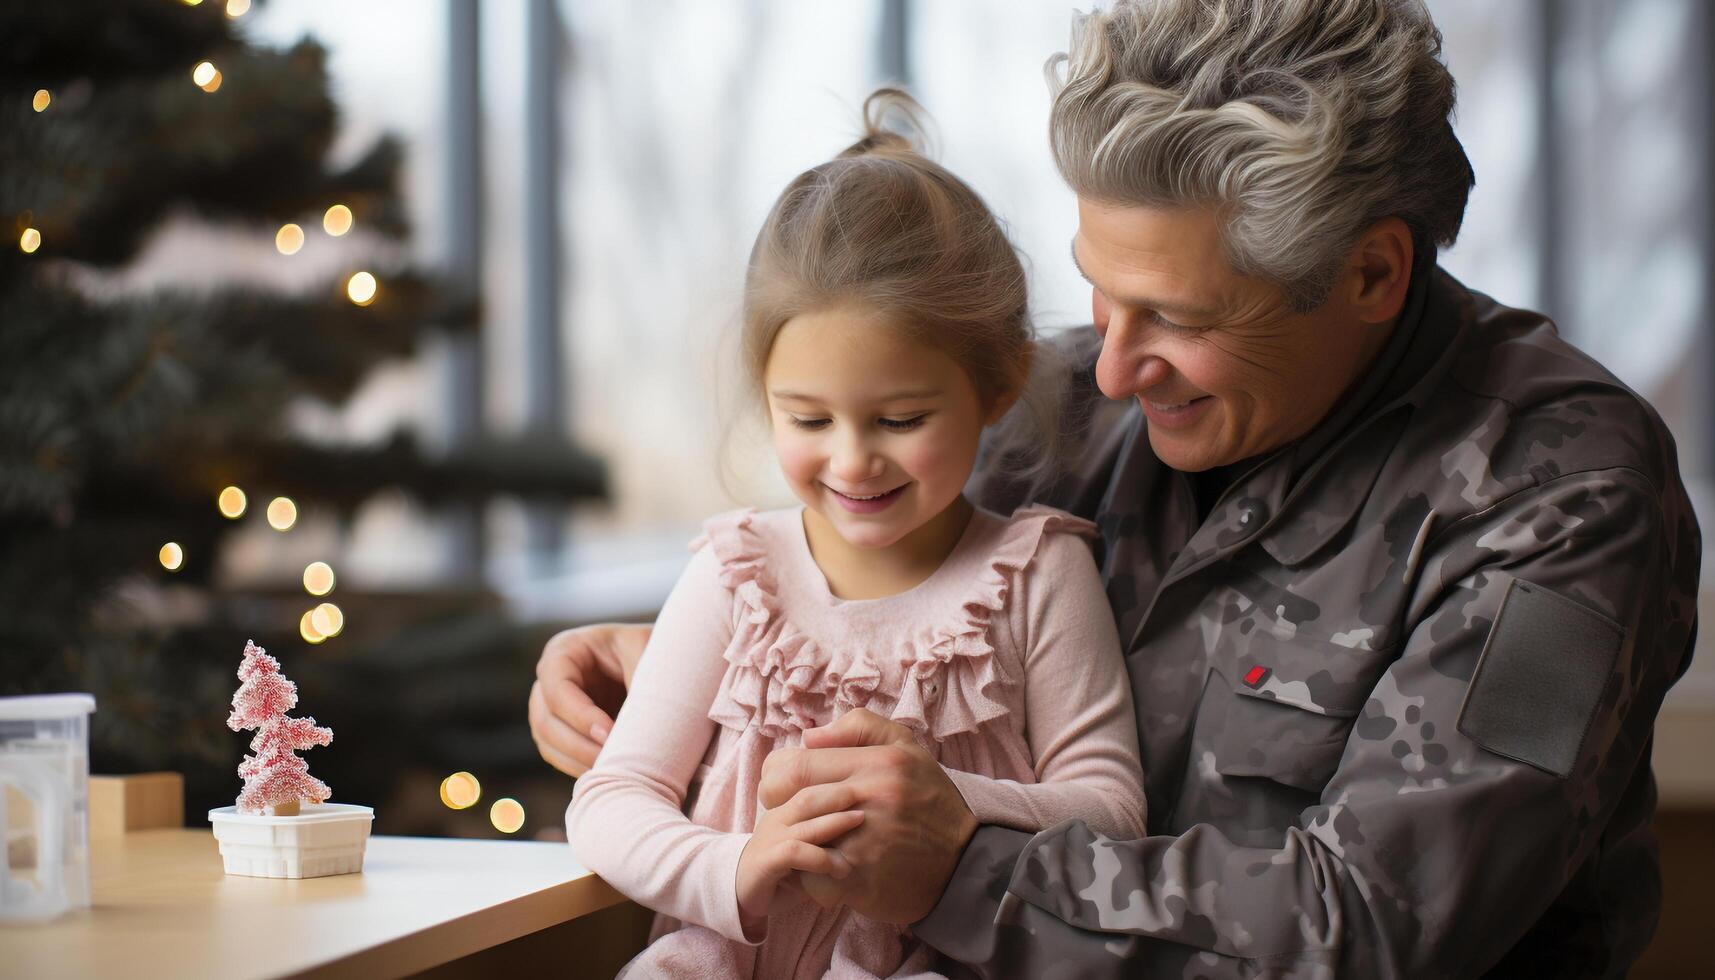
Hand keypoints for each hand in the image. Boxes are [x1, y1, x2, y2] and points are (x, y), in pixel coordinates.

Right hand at [528, 623, 651, 775]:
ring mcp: (550, 708)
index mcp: (566, 650)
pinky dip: (580, 769)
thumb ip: (639, 681)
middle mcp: (550, 679)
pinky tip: (609, 774)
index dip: (580, 715)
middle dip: (579, 746)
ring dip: (579, 762)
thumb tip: (636, 724)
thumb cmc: (651, 651)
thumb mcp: (647, 654)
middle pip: (545, 721)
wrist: (659, 664)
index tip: (609, 734)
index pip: (558, 688)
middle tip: (615, 762)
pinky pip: (559, 757)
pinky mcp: (560, 732)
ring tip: (614, 771)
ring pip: (549, 744)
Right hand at [735, 785, 865, 940]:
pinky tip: (839, 867)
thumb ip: (831, 836)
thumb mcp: (810, 848)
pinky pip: (794, 852)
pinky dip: (820, 857)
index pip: (810, 783)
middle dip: (841, 792)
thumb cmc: (784, 870)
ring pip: (803, 818)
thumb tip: (870, 828)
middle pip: (809, 795)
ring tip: (862, 821)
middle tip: (872, 792)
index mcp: (786, 809)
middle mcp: (777, 818)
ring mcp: (770, 838)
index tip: (870, 781)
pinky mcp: (765, 862)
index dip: (838, 780)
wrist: (741, 894)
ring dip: (836, 820)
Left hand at [759, 708, 977, 923]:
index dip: (777, 776)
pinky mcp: (862, 880)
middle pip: (793, 801)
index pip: (796, 764)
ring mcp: (866, 841)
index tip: (783, 786)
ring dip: (793, 842)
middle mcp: (872, 798)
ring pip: (800, 840)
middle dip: (778, 810)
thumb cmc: (929, 801)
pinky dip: (810, 875)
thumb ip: (859, 729)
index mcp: (879, 763)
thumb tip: (808, 736)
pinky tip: (822, 870)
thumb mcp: (907, 748)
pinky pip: (814, 876)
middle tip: (786, 815)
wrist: (965, 863)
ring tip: (801, 839)